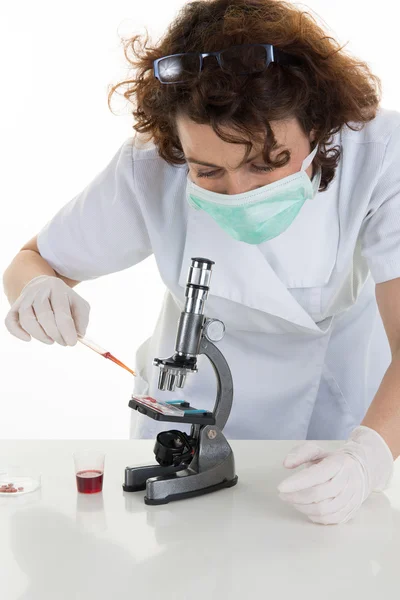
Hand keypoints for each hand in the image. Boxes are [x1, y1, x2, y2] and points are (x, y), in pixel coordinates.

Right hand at [4, 275, 89, 345]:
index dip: (67, 329)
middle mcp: (39, 291)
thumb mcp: (78, 304)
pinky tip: (28, 339)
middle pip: (44, 315)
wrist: (43, 286)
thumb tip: (80, 334)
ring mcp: (25, 298)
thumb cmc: (64, 300)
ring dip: (39, 334)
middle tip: (63, 343)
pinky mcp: (15, 307)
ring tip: (51, 341)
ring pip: (27, 318)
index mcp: (57, 288)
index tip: (72, 343)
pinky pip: (10, 321)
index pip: (61, 311)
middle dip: (55, 333)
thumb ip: (82, 318)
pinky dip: (17, 332)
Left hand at [277, 425, 393, 524]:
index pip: (317, 475)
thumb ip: (300, 453)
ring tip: (292, 501)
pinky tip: (305, 508)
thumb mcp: (317, 451)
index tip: (280, 487)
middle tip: (282, 495)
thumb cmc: (332, 460)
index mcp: (338, 464)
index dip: (297, 482)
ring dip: (302, 507)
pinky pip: (330, 519)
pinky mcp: (351, 511)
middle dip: (296, 496)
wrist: (360, 468)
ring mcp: (351, 498)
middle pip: (318, 494)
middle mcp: (347, 482)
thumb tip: (286, 464)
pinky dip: (314, 516)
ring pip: (323, 509)